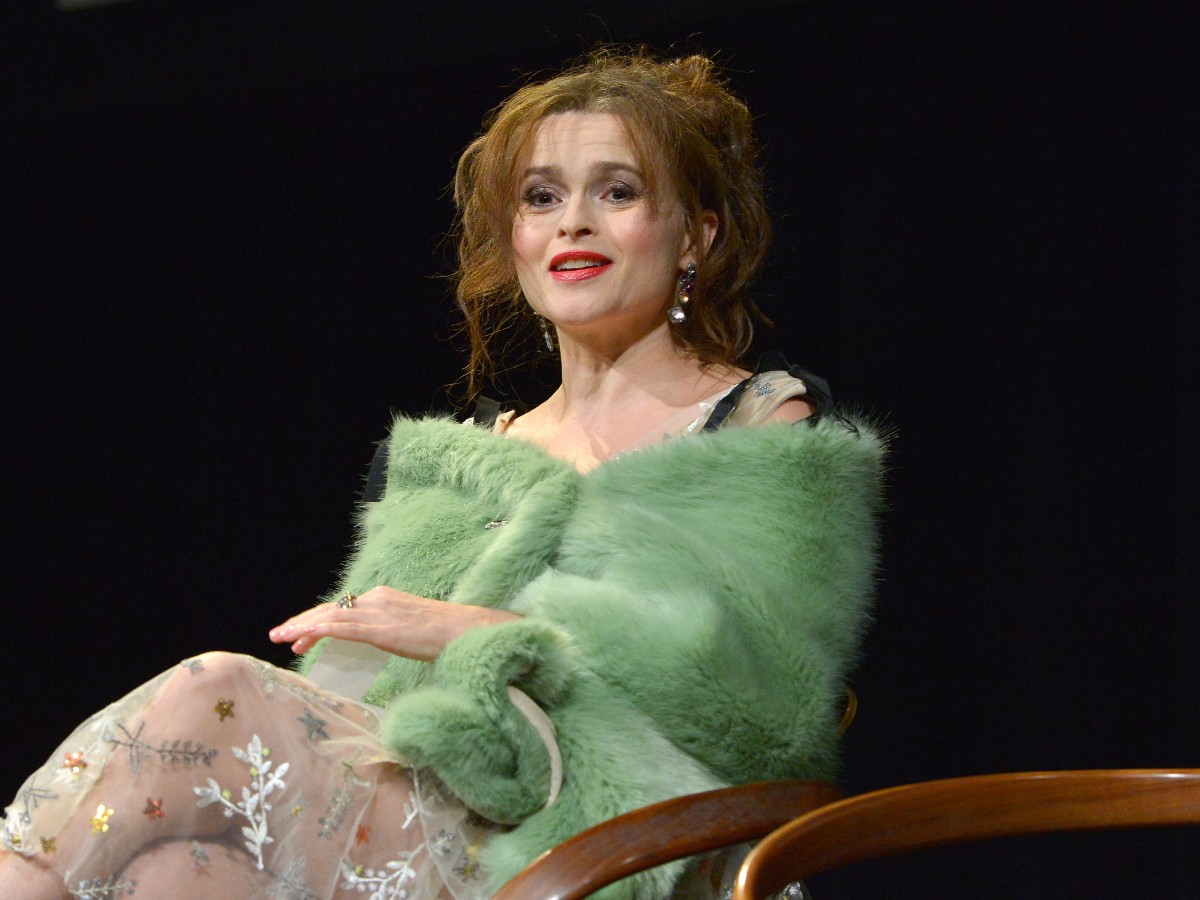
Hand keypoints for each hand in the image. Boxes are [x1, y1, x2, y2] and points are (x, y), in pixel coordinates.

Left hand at [269, 586, 520, 660]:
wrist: (467, 631)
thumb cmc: (446, 635)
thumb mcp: (410, 629)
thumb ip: (390, 630)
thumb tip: (377, 642)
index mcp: (384, 598)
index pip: (342, 607)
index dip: (316, 620)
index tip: (300, 637)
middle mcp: (377, 598)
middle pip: (330, 609)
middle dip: (302, 622)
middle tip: (280, 636)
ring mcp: (379, 612)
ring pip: (330, 616)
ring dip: (302, 627)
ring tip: (282, 639)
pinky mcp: (382, 628)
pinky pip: (342, 627)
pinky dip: (318, 631)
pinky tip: (302, 639)